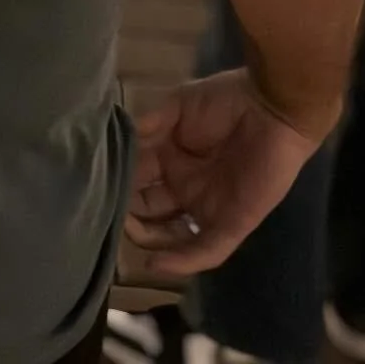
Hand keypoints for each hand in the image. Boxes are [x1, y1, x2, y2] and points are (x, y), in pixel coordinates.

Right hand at [125, 70, 328, 279]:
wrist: (272, 108)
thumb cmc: (225, 101)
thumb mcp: (178, 106)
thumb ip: (148, 124)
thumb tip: (114, 137)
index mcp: (169, 158)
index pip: (135, 180)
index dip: (116, 185)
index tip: (92, 186)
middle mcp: (184, 186)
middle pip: (147, 210)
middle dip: (126, 213)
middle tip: (105, 211)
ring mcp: (206, 207)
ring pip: (171, 235)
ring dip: (147, 238)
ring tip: (127, 231)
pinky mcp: (231, 223)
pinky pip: (205, 249)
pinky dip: (181, 261)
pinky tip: (156, 263)